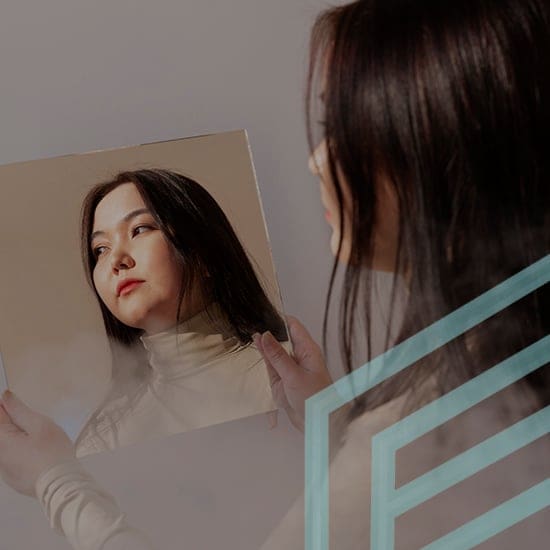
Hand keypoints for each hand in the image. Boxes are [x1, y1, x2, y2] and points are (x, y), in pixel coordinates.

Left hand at [0, 390, 74, 496]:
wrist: (61, 485)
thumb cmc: (53, 453)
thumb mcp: (39, 424)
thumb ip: (19, 410)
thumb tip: (6, 397)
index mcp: (1, 441)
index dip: (8, 406)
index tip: (19, 404)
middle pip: (3, 432)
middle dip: (16, 424)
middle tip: (36, 424)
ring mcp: (4, 471)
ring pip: (9, 446)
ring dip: (21, 439)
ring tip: (41, 441)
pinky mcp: (13, 480)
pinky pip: (14, 459)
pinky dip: (23, 453)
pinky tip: (40, 454)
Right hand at [254, 316, 332, 431]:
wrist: (319, 424)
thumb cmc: (316, 399)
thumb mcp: (293, 375)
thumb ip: (277, 355)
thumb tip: (264, 335)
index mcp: (308, 350)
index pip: (293, 326)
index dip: (279, 318)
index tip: (264, 313)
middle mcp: (299, 356)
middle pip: (281, 338)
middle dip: (268, 331)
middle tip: (252, 322)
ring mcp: (290, 368)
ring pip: (274, 351)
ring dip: (264, 345)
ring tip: (250, 333)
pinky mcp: (283, 380)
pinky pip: (271, 365)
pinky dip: (264, 359)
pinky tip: (256, 349)